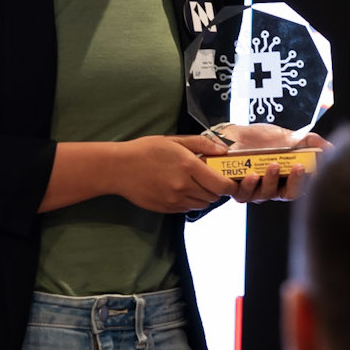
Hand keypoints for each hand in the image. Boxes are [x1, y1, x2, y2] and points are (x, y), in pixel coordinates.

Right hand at [112, 135, 234, 212]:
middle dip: (217, 189)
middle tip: (212, 178)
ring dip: (205, 196)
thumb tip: (224, 151)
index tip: (229, 179)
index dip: (230, 184)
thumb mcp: (175, 140)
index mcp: (188, 166)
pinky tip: (182, 189)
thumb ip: (202, 144)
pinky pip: (188, 208)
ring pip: (202, 204)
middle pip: (214, 196)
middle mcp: (183, 186)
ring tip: (196, 183)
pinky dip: (191, 201)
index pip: (221, 185)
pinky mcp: (166, 209)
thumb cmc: (146, 150)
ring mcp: (174, 200)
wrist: (119, 168)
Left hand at [218, 130, 330, 204]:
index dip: (305, 182)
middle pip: (285, 194)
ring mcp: (254, 189)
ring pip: (263, 195)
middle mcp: (272, 187)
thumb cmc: (263, 139)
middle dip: (293, 182)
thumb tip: (332, 149)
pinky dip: (246, 186)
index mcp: (287, 178)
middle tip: (295, 166)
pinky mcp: (235, 187)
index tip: (308, 168)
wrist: (235, 134)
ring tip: (269, 167)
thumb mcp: (291, 137)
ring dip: (268, 182)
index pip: (300, 187)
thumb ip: (312, 143)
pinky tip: (249, 175)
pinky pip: (241, 194)